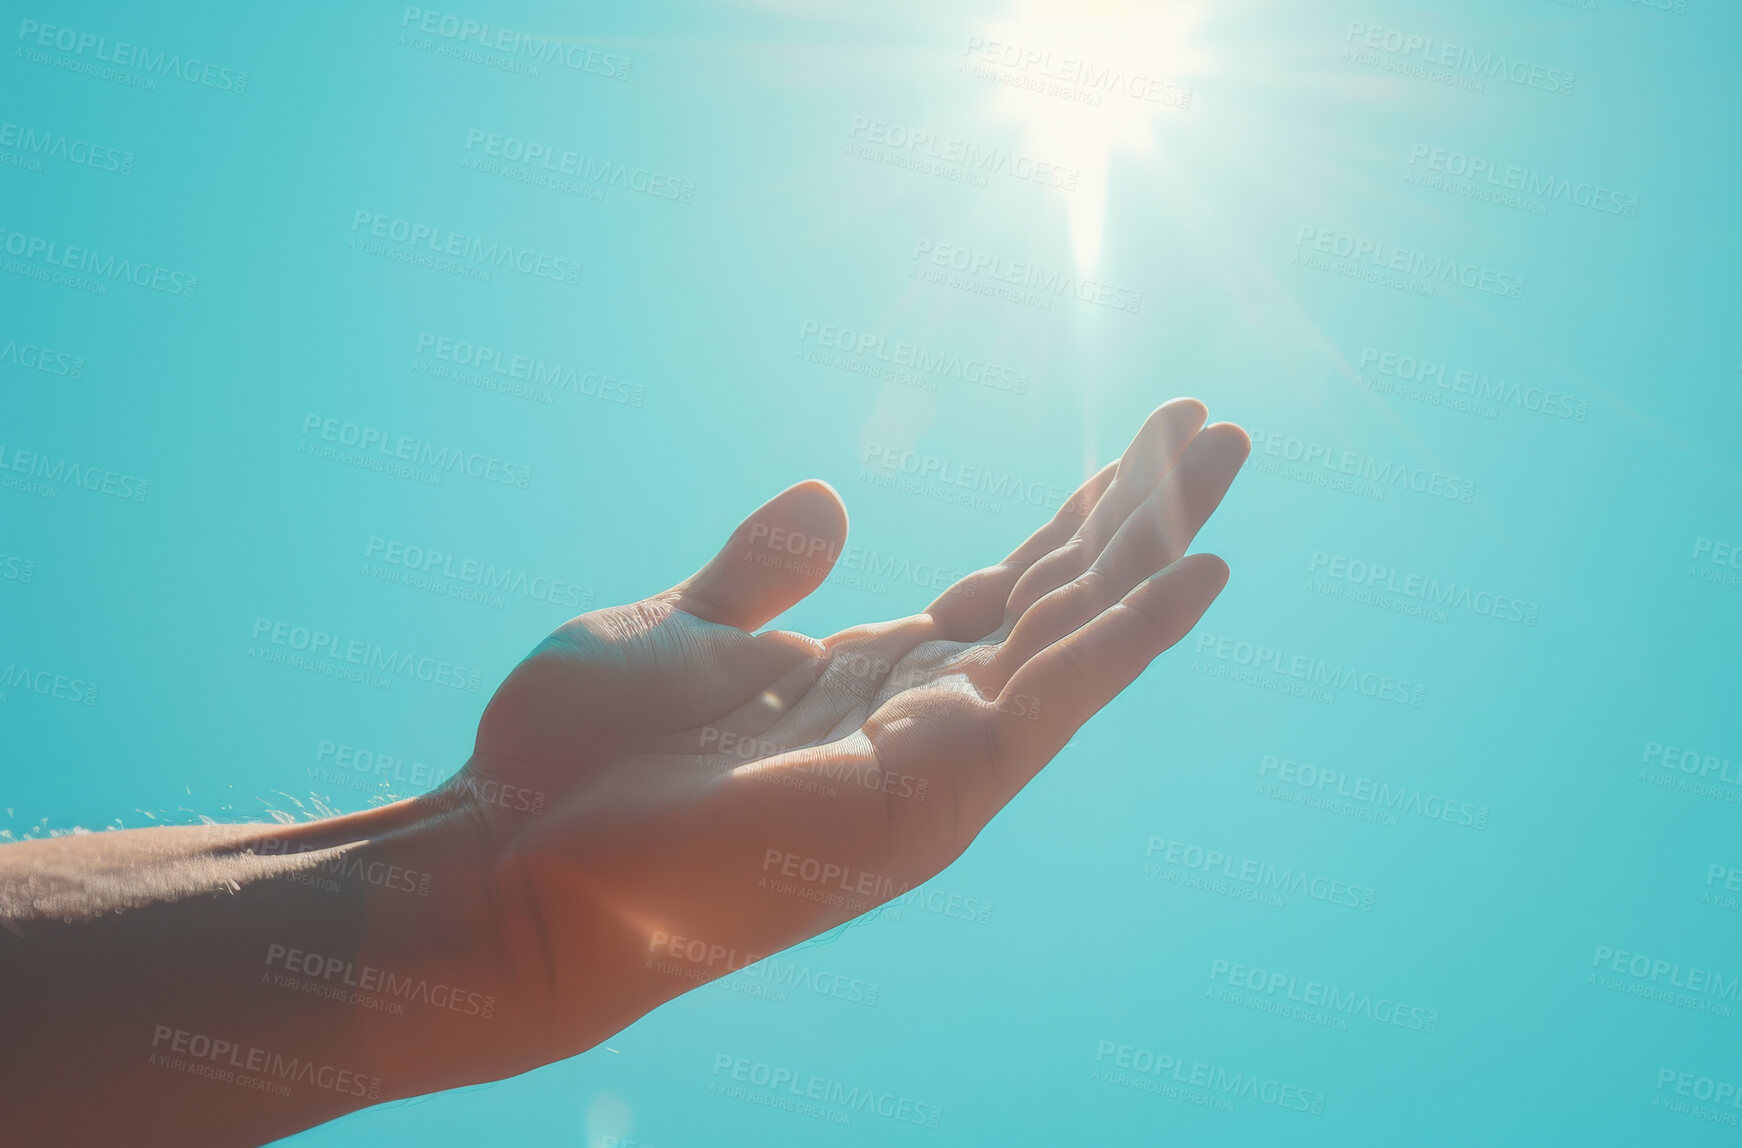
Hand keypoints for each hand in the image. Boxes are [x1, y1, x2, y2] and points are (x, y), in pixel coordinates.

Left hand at [451, 399, 1248, 1064]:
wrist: (511, 865)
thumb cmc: (578, 763)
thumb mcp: (679, 630)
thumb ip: (761, 571)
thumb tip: (833, 498)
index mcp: (873, 681)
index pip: (1009, 592)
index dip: (1077, 521)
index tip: (1137, 451)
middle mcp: (924, 722)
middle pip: (1064, 603)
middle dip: (1143, 512)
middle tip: (1218, 423)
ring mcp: (936, 764)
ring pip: (1079, 636)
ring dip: (1160, 542)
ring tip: (1232, 449)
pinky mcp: (931, 793)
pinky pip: (1055, 699)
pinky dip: (1132, 636)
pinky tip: (1200, 571)